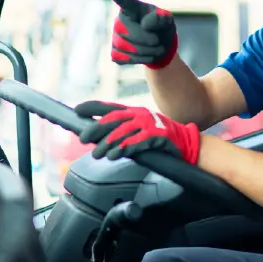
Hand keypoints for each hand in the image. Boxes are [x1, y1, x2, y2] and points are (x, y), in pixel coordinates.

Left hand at [74, 101, 200, 162]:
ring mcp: (149, 124)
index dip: (93, 107)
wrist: (185, 142)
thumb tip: (98, 139)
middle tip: (84, 139)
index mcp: (134, 112)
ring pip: (123, 131)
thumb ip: (122, 132)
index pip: (110, 107)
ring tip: (99, 154)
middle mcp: (140, 115)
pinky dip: (125, 148)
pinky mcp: (157, 136)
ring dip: (108, 143)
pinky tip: (117, 154)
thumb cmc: (159, 139)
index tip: (77, 110)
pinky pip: (137, 141)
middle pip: (114, 119)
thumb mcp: (139, 130)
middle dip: (96, 129)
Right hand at [100, 0, 177, 68]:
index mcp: (133, 8)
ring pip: (127, 47)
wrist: (161, 49)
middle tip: (158, 41)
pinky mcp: (115, 53)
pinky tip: (147, 55)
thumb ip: (161, 19)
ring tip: (157, 48)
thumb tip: (145, 23)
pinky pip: (125, 59)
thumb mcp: (167, 21)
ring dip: (147, 51)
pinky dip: (141, 60)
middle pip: (127, 31)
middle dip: (146, 39)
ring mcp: (115, 37)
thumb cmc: (162, 29)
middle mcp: (120, 20)